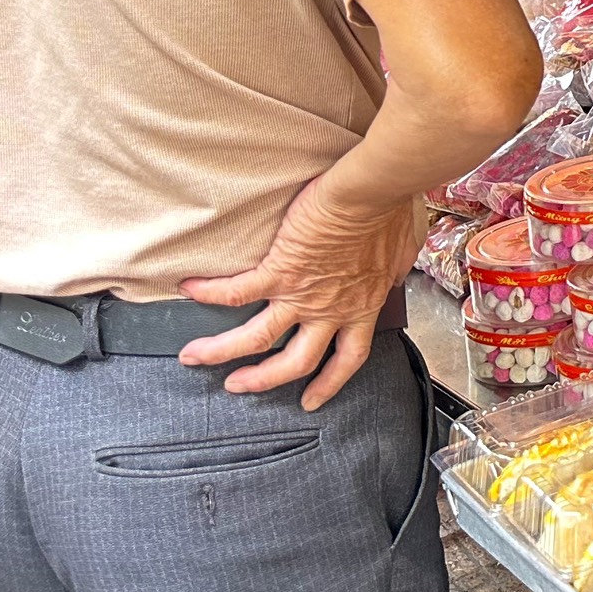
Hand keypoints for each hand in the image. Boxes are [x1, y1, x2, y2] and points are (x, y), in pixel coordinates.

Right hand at [177, 176, 416, 408]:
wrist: (373, 192)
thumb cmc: (392, 211)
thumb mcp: (403, 251)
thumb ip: (392, 271)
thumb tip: (393, 274)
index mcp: (362, 307)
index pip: (348, 358)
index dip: (329, 383)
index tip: (311, 400)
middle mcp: (329, 310)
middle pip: (294, 362)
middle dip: (264, 380)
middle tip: (239, 387)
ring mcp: (301, 294)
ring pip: (255, 338)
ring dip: (222, 351)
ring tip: (194, 357)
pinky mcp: (278, 270)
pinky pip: (236, 290)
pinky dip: (209, 291)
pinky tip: (189, 289)